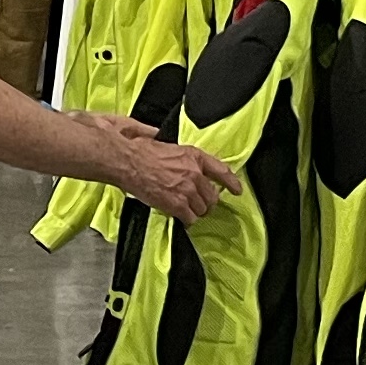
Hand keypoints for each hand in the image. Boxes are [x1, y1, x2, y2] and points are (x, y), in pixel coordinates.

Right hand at [95, 116, 239, 222]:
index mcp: (194, 156)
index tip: (237, 190)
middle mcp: (195, 173)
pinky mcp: (177, 204)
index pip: (221, 170)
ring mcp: (187, 190)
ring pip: (202, 209)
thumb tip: (178, 153)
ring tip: (186, 211)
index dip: (232, 182)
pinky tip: (179, 217)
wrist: (128, 162)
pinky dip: (185, 220)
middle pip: (212, 196)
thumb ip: (179, 153)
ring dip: (195, 212)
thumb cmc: (141, 151)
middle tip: (199, 205)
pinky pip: (190, 218)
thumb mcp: (167, 144)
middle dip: (207, 203)